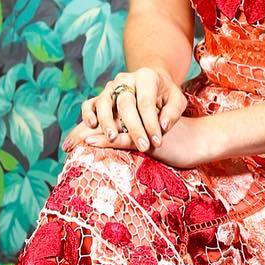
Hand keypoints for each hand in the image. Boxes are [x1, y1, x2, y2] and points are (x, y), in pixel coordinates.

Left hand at [62, 113, 215, 168]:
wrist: (199, 143)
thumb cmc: (177, 143)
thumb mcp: (151, 141)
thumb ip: (135, 139)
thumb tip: (114, 148)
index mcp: (135, 116)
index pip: (107, 120)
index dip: (88, 129)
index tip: (70, 143)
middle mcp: (136, 116)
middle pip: (104, 122)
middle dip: (83, 132)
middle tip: (66, 145)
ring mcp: (142, 125)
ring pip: (110, 128)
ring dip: (89, 136)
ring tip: (72, 145)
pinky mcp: (147, 137)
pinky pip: (123, 138)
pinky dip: (105, 140)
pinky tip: (90, 142)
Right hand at [77, 68, 186, 153]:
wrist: (152, 84)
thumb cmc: (165, 95)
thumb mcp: (177, 100)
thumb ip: (173, 111)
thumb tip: (163, 126)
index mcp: (146, 76)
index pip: (146, 102)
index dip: (151, 123)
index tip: (157, 142)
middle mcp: (125, 79)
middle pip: (125, 103)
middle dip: (134, 127)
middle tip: (142, 146)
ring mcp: (110, 87)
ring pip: (104, 102)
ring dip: (107, 121)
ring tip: (113, 138)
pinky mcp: (100, 96)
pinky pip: (89, 103)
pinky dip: (88, 114)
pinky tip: (92, 126)